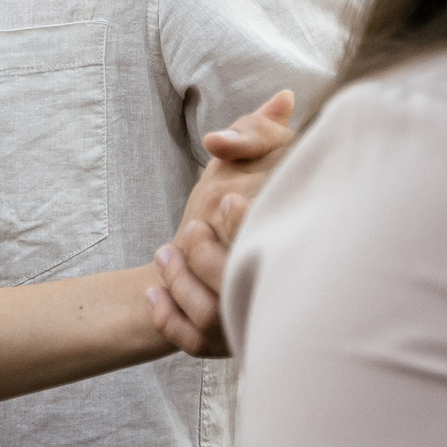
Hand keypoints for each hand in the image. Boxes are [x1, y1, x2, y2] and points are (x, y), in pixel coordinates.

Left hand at [146, 88, 297, 356]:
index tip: (225, 201)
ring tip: (165, 255)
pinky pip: (193, 343)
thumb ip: (264, 132)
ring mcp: (251, 325)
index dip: (245, 226)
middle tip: (190, 229)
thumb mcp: (259, 163)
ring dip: (181, 285)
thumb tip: (279, 98)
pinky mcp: (224, 347)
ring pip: (213, 318)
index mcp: (294, 252)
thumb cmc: (254, 203)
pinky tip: (153, 292)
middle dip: (207, 256)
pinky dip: (168, 320)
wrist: (242, 262)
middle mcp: (278, 296)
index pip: (269, 248)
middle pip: (238, 288)